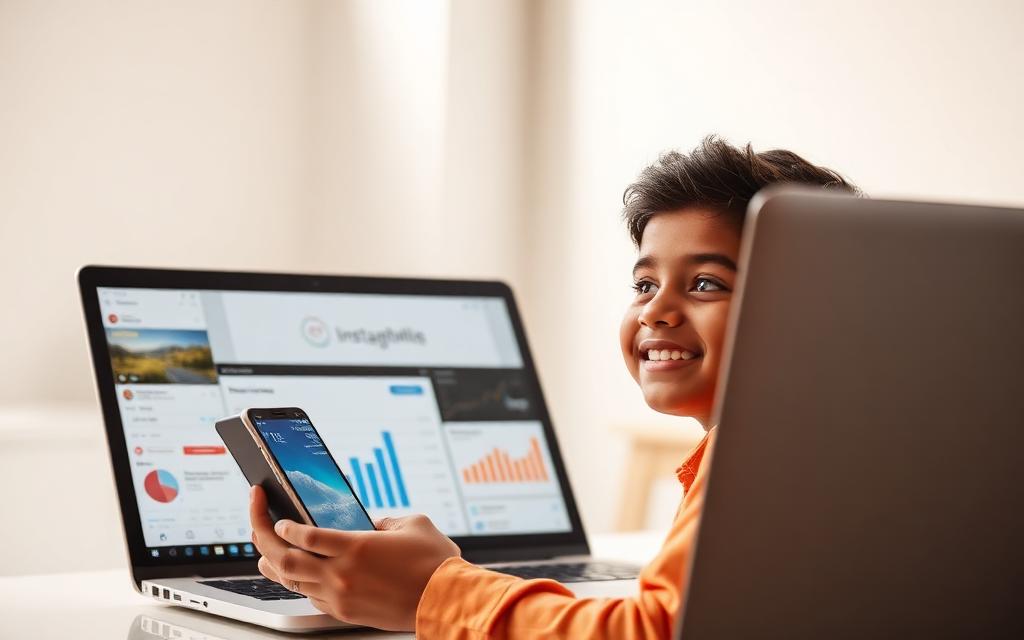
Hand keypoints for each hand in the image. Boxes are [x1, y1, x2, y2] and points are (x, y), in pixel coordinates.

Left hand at [249, 485, 459, 630]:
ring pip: (290, 582)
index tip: (276, 515)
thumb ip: (385, 521)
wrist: (447, 601)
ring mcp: (341, 597)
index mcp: (356, 547)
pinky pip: (310, 597)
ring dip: (272, 563)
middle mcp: (342, 574)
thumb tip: (370, 525)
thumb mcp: (412, 524)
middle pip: (284, 558)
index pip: (303, 535)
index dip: (283, 524)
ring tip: (262, 549)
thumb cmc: (435, 564)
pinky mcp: (345, 612)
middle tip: (256, 517)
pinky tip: (294, 573)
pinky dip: (296, 583)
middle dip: (262, 535)